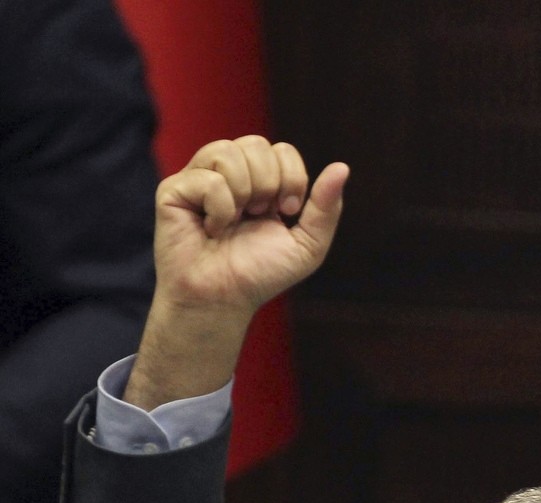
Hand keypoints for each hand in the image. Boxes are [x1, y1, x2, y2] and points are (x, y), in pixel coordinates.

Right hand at [125, 137, 347, 409]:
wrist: (223, 298)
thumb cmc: (261, 273)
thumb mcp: (307, 245)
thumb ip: (326, 208)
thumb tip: (343, 167)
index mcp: (260, 180)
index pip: (282, 150)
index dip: (292, 178)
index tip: (288, 212)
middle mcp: (228, 173)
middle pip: (256, 143)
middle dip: (269, 185)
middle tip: (259, 217)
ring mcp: (199, 177)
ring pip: (228, 151)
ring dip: (245, 193)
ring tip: (237, 220)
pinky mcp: (174, 189)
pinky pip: (208, 179)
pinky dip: (221, 209)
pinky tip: (213, 228)